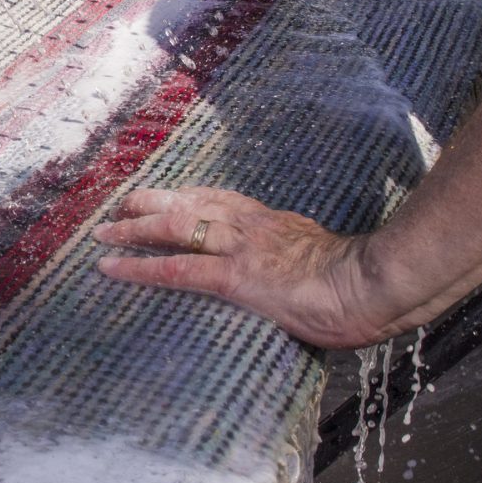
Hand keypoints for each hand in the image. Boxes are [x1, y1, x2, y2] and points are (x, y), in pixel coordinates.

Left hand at [91, 186, 395, 349]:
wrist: (378, 285)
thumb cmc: (366, 284)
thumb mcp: (328, 263)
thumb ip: (306, 265)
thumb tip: (302, 283)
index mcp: (274, 223)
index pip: (221, 202)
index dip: (187, 198)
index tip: (164, 197)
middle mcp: (250, 227)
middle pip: (189, 205)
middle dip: (150, 203)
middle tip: (119, 205)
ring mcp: (241, 249)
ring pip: (174, 229)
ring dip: (133, 230)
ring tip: (102, 233)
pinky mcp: (235, 278)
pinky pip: (176, 270)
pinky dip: (139, 268)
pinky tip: (112, 269)